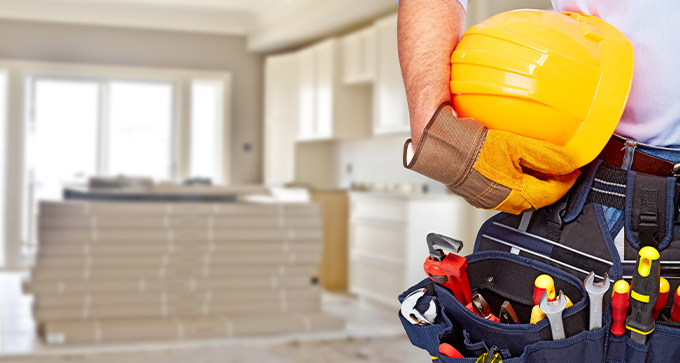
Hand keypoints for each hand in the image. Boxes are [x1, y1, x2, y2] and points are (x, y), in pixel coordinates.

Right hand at [404, 103, 579, 213]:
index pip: (553, 193)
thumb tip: (568, 163)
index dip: (567, 180)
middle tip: (558, 168)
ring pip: (518, 194)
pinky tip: (508, 164)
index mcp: (517, 195)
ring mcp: (488, 199)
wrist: (438, 146)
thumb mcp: (515, 145)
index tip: (574, 170)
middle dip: (550, 183)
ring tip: (535, 165)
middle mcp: (503, 202)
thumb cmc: (470, 148)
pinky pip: (501, 189)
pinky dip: (512, 179)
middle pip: (536, 197)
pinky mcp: (475, 192)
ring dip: (530, 182)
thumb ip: (545, 155)